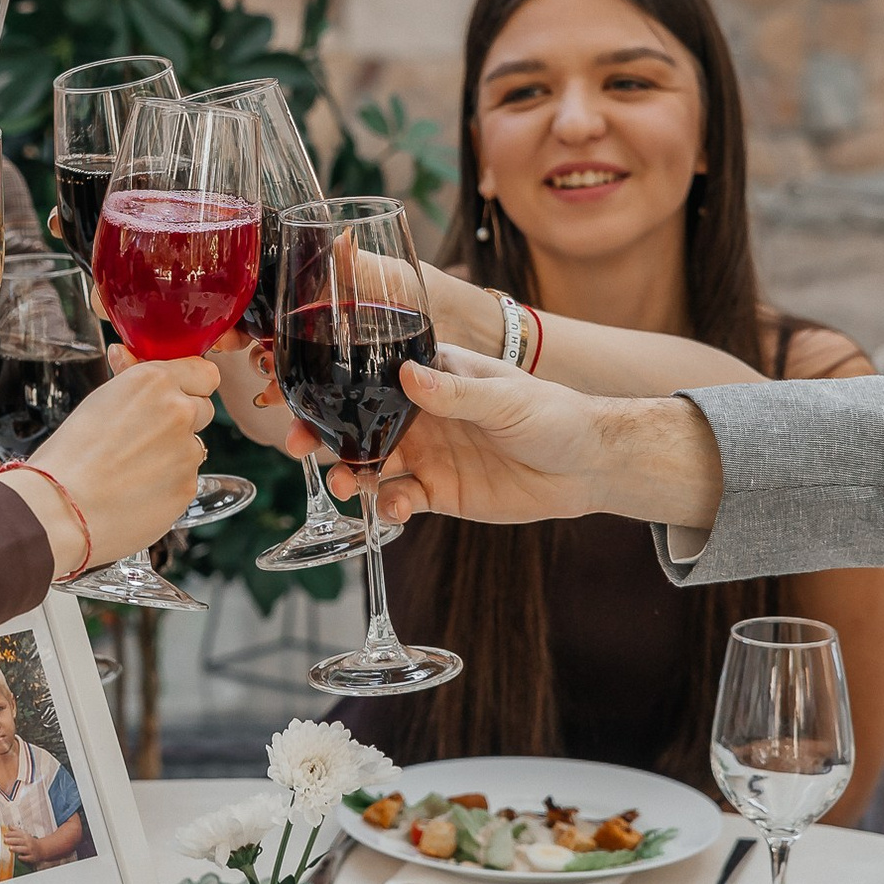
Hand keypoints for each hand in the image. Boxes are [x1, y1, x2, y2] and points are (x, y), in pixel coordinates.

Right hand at [0, 350, 220, 576]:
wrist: (61, 507)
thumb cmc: (69, 454)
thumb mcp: (99, 400)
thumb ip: (130, 380)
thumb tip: (126, 354)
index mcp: (155, 380)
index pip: (205, 373)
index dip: (190, 385)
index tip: (175, 395)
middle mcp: (179, 410)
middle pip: (203, 408)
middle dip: (183, 420)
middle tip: (145, 437)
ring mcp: (188, 450)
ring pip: (193, 447)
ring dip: (174, 455)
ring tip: (132, 470)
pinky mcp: (188, 486)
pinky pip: (186, 479)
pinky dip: (168, 484)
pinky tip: (136, 491)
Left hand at [0, 823, 30, 859]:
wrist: (41, 849)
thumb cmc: (30, 841)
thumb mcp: (24, 834)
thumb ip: (16, 830)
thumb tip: (9, 826)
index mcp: (26, 836)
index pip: (18, 834)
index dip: (11, 834)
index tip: (5, 835)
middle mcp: (28, 843)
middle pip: (20, 841)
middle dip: (12, 840)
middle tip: (5, 840)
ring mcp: (30, 850)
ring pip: (23, 849)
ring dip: (17, 848)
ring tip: (10, 848)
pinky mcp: (32, 857)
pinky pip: (28, 858)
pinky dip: (23, 857)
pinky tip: (19, 857)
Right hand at [286, 344, 613, 523]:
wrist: (587, 467)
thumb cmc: (553, 414)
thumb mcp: (505, 398)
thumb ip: (454, 392)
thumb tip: (408, 375)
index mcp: (433, 377)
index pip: (372, 375)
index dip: (334, 384)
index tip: (303, 395)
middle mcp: (421, 414)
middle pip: (358, 422)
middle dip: (324, 435)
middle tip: (297, 446)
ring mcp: (428, 454)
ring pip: (372, 464)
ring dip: (351, 473)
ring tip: (346, 485)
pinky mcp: (440, 492)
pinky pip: (400, 499)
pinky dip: (389, 505)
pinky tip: (394, 508)